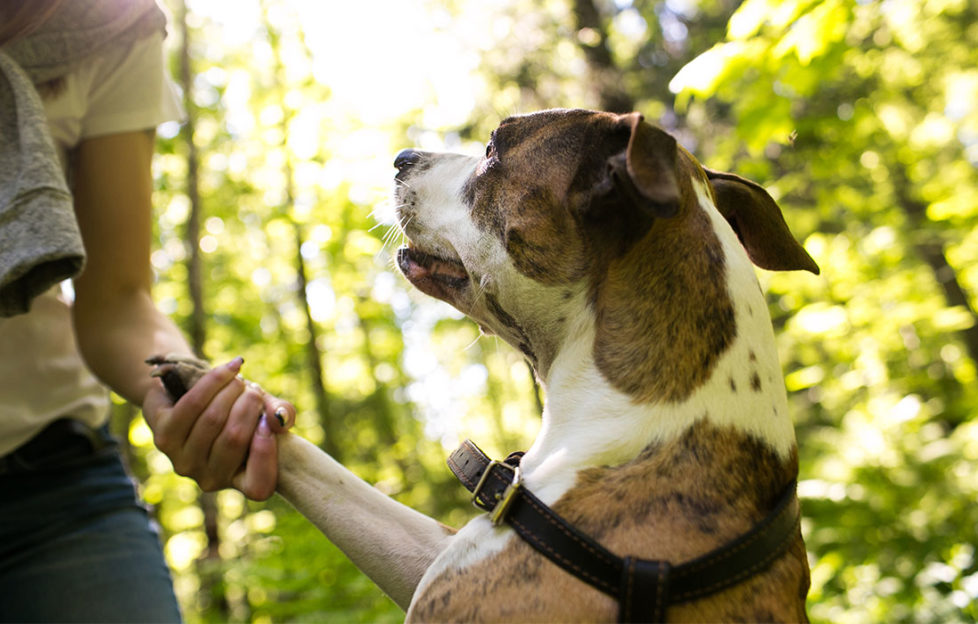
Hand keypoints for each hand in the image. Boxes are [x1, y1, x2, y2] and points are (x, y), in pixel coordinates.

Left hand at [142, 357, 294, 499]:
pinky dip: (215, 381)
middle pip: (234, 439)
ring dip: (231, 390)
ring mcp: (184, 462)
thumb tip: (278, 418)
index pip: (258, 487)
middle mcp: (210, 479)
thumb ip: (283, 414)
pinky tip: (228, 370)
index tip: (269, 423)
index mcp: (239, 480)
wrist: (190, 393)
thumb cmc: (236, 409)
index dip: (266, 455)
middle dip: (249, 405)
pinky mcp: (164, 437)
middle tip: (254, 390)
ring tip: (239, 379)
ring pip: (213, 419)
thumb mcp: (264, 412)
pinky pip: (193, 404)